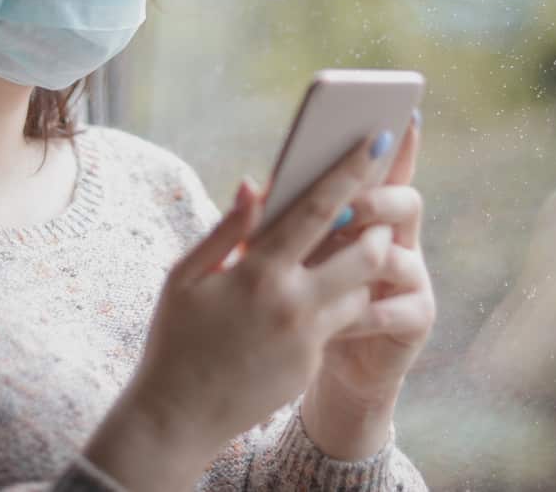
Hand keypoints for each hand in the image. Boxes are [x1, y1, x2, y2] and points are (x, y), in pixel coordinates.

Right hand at [85, 132, 396, 490]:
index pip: (318, 208)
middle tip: (370, 211)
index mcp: (258, 271)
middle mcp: (293, 303)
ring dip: (362, 265)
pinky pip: (342, 322)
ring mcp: (308, 338)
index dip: (352, 170)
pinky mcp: (314, 365)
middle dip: (375, 225)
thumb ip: (227, 229)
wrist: (177, 417)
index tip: (380, 139)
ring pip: (363, 288)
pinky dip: (338, 301)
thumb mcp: (185, 276)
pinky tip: (318, 296)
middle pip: (366, 250)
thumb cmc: (175, 337)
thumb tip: (255, 185)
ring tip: (348, 249)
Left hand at [301, 116, 435, 459]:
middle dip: (374, 198)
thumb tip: (247, 183)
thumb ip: (269, 222)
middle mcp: (395, 237)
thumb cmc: (289, 302)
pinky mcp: (415, 318)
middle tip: (345, 203)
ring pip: (396, 253)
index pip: (386, 170)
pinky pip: (393, 307)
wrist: (302, 368)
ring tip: (331, 258)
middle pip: (403, 201)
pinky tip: (333, 320)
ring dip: (363, 254)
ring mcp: (411, 277)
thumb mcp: (276, 258)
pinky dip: (360, 311)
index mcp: (365, 214)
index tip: (402, 115)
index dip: (399, 145)